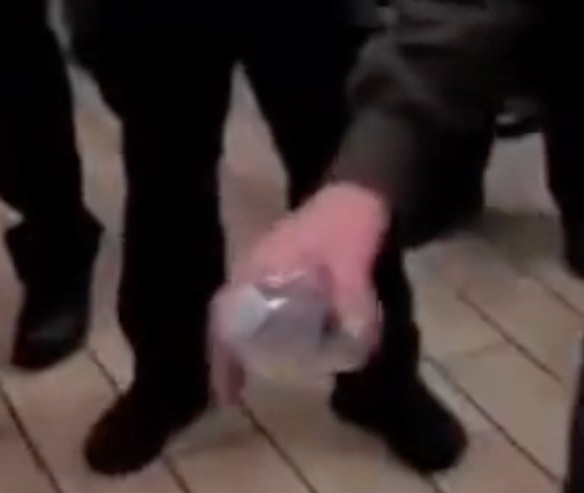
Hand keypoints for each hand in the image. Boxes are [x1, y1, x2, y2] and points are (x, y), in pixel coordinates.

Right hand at [211, 183, 389, 403]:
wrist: (362, 188)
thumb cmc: (349, 223)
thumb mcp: (353, 262)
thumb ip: (354, 302)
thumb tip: (357, 351)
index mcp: (260, 266)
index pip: (224, 317)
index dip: (221, 357)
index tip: (224, 395)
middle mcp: (253, 268)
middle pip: (225, 319)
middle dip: (226, 355)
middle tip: (231, 394)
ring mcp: (265, 266)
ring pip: (241, 313)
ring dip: (241, 344)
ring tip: (245, 379)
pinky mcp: (283, 267)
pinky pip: (260, 305)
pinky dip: (262, 329)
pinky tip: (278, 347)